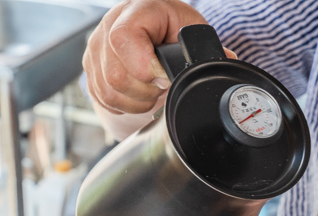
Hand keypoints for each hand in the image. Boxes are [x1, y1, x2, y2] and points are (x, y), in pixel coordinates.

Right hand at [82, 0, 235, 138]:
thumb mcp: (192, 30)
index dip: (144, 66)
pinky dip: (124, 104)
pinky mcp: (89, 68)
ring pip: (109, 91)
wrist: (148, 29)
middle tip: (160, 86)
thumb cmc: (171, 27)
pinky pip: (103, 98)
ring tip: (151, 91)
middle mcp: (109, 25)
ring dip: (135, 100)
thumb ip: (205, 49)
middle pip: (116, 75)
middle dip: (144, 90)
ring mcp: (95, 48)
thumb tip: (227, 64)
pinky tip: (137, 93)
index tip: (163, 76)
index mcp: (138, 9)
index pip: (123, 39)